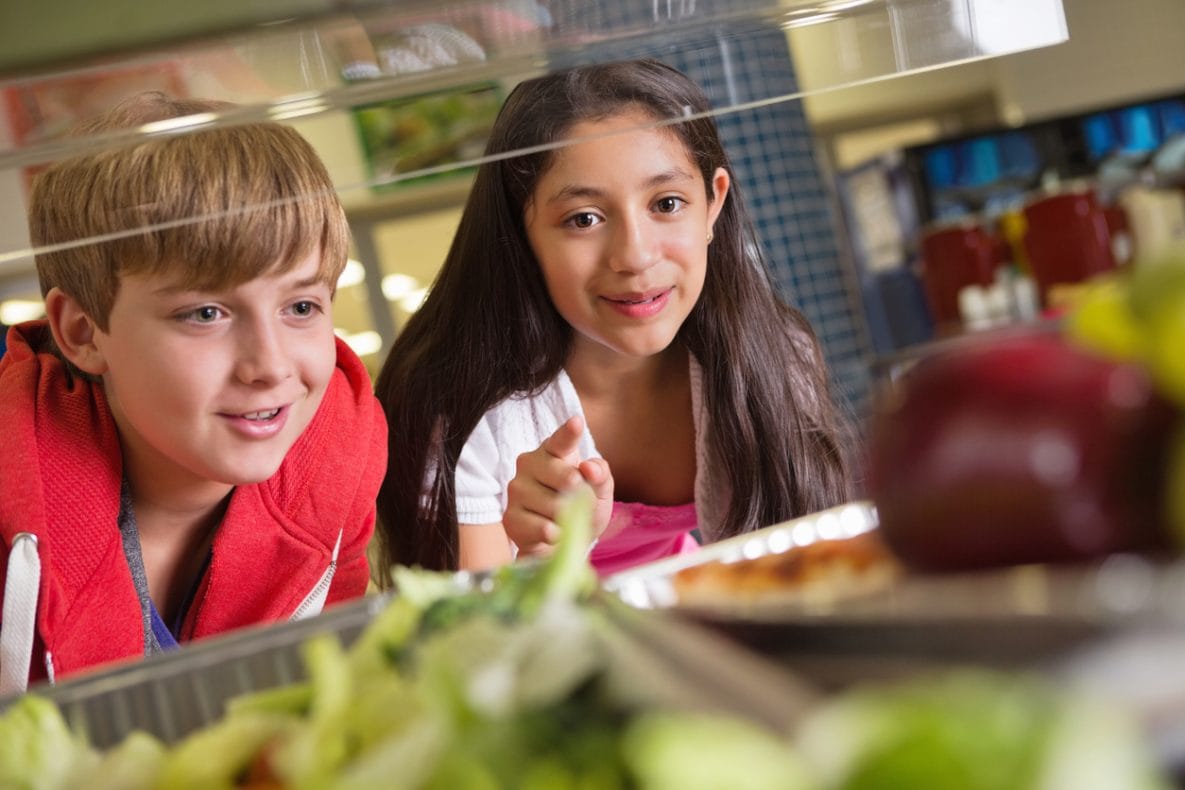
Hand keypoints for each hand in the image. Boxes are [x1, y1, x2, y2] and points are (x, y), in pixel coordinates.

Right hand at [503, 415, 613, 558]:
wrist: (559, 543)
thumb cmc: (580, 508)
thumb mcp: (599, 490)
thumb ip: (600, 474)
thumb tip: (589, 469)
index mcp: (552, 451)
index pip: (562, 440)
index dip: (569, 432)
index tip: (577, 422)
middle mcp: (529, 463)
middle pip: (568, 479)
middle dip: (583, 497)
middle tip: (579, 504)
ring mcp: (516, 489)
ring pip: (557, 507)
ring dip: (569, 520)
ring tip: (562, 519)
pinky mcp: (510, 516)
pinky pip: (544, 529)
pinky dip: (556, 535)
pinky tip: (551, 532)